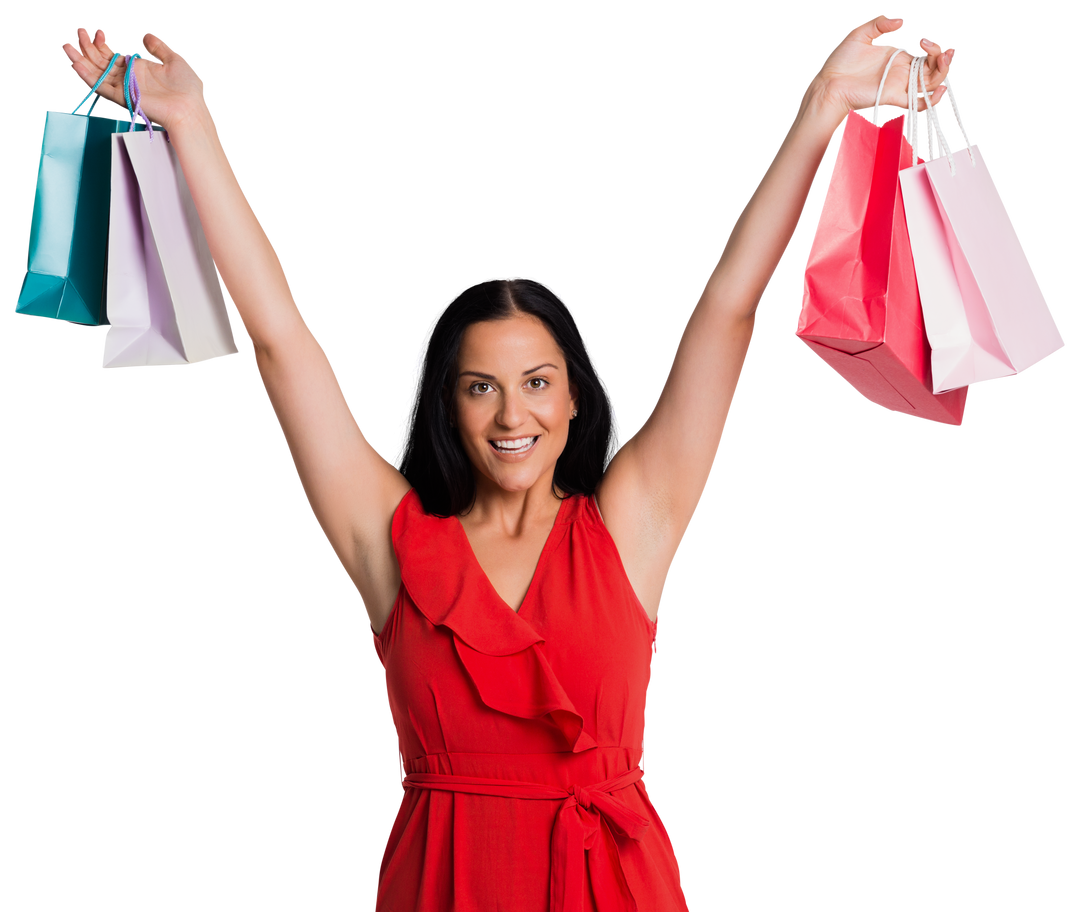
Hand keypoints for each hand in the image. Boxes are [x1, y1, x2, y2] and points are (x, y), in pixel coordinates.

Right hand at [60, 26, 206, 130]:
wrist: (190, 108)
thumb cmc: (188, 88)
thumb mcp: (174, 59)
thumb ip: (158, 45)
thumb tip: (144, 34)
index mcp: (135, 69)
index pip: (110, 54)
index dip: (101, 42)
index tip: (100, 30)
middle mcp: (126, 78)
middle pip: (98, 62)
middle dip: (86, 45)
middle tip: (79, 30)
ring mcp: (123, 88)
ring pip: (94, 73)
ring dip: (78, 59)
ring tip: (66, 45)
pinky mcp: (122, 98)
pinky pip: (100, 87)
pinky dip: (86, 76)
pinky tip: (75, 63)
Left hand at [809, 12, 955, 118]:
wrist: (827, 83)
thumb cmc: (840, 62)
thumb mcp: (860, 33)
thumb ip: (880, 22)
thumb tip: (902, 20)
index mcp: (900, 58)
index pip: (928, 54)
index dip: (934, 46)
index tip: (922, 39)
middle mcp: (903, 74)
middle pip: (935, 69)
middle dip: (945, 58)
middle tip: (944, 50)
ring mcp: (900, 87)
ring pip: (932, 85)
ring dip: (944, 73)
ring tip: (944, 59)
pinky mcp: (893, 99)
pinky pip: (919, 103)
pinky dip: (932, 99)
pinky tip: (938, 89)